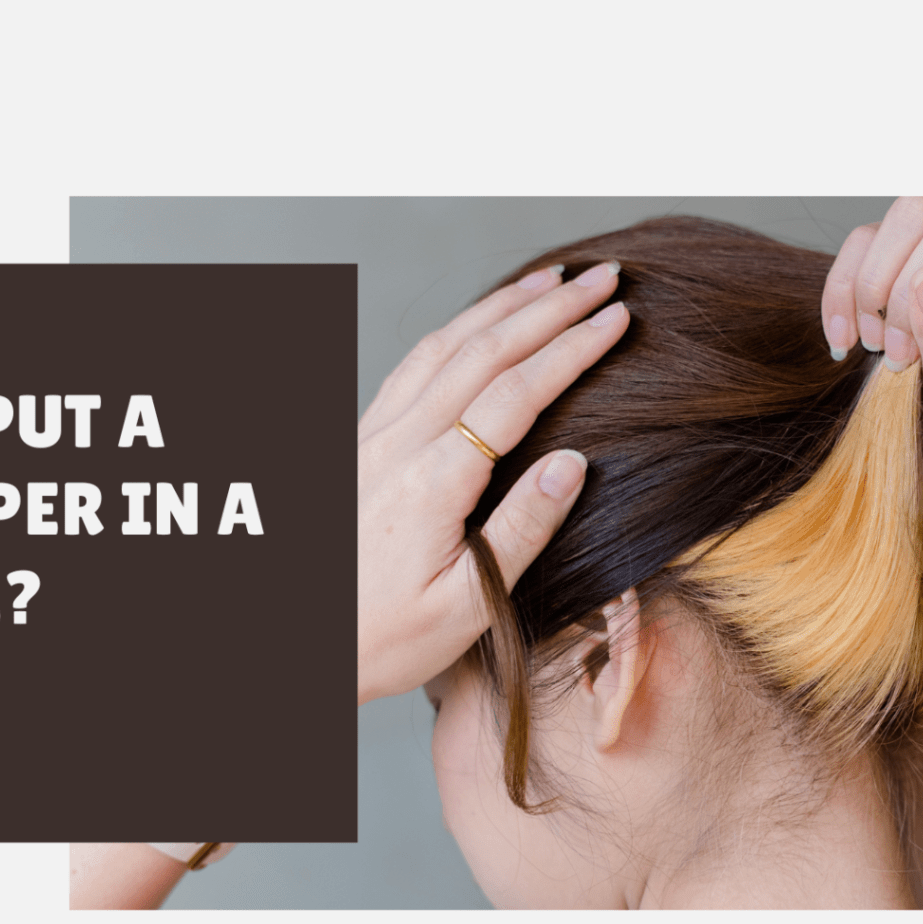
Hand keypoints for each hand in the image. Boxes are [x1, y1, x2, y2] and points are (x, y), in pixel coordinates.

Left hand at [357, 260, 629, 704]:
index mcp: (431, 483)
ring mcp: (373, 437)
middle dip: (549, 308)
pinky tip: (480, 323)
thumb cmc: (386, 638)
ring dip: (502, 306)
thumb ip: (522, 529)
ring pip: (444, 346)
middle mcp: (397, 445)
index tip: (618, 319)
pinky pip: (414, 365)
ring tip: (552, 281)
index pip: (516, 394)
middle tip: (603, 278)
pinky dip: (458, 330)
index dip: (571, 350)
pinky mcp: (361, 442)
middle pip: (483, 351)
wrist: (304, 645)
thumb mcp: (468, 604)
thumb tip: (574, 462)